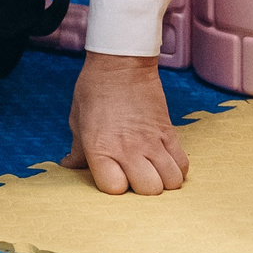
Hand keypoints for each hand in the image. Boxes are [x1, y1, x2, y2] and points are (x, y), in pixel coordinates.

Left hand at [62, 52, 187, 194]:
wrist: (120, 62)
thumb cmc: (94, 89)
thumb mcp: (77, 121)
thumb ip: (77, 151)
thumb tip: (69, 166)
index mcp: (100, 148)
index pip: (114, 189)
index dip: (114, 186)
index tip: (112, 176)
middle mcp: (128, 149)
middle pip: (149, 190)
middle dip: (143, 189)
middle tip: (135, 175)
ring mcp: (152, 141)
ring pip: (170, 181)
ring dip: (163, 180)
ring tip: (153, 171)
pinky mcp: (169, 132)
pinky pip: (183, 163)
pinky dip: (177, 169)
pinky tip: (165, 162)